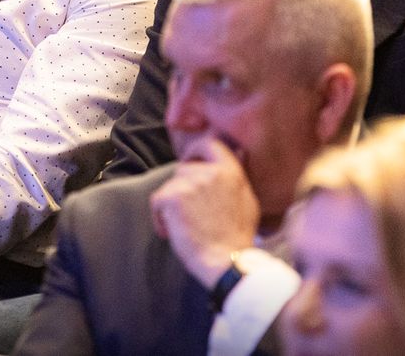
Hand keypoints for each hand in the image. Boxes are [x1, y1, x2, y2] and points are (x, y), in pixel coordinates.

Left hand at [149, 138, 258, 289]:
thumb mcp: (247, 201)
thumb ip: (238, 176)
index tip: (191, 162)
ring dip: (172, 205)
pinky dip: (160, 218)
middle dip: (183, 190)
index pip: (208, 143)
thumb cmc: (236, 237)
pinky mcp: (171, 196)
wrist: (225, 262)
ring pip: (170, 186)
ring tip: (185, 226)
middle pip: (184, 169)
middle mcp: (210, 172)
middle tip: (191, 214)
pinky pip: (157, 201)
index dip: (195, 151)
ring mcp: (189, 183)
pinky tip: (172, 232)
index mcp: (231, 171)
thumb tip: (238, 152)